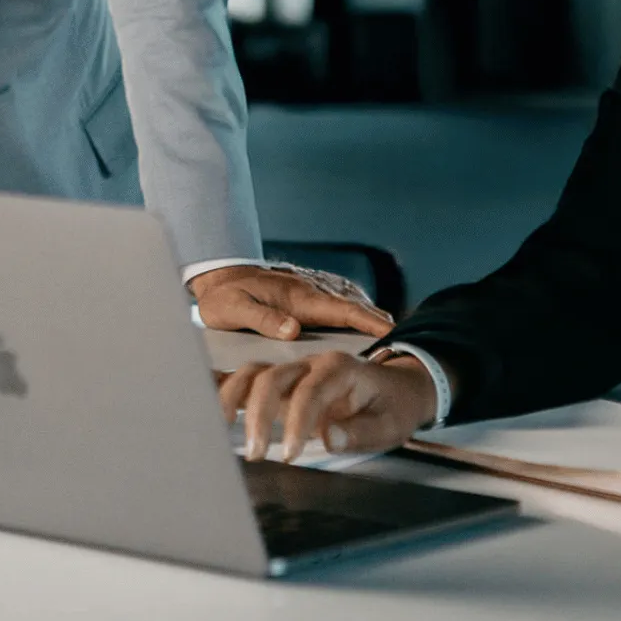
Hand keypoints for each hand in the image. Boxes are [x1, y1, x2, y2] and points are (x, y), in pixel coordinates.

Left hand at [190, 262, 392, 340]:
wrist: (218, 275)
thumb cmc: (224, 297)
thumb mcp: (234, 310)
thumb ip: (263, 320)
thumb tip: (294, 330)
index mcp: (299, 298)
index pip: (343, 310)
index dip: (370, 322)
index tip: (393, 332)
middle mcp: (311, 293)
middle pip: (355, 308)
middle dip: (380, 323)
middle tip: (402, 345)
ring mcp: (310, 293)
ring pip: (348, 306)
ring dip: (369, 320)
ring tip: (389, 342)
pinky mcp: (306, 297)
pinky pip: (338, 307)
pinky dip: (355, 316)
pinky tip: (361, 330)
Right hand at [217, 349, 437, 463]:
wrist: (397, 391)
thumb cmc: (392, 408)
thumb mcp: (390, 425)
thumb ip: (360, 432)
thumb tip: (328, 438)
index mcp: (339, 368)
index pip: (310, 390)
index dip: (296, 421)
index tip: (289, 454)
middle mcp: (309, 364)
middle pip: (271, 376)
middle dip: (258, 415)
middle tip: (257, 455)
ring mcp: (291, 372)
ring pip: (251, 373)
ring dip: (233, 402)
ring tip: (222, 433)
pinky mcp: (279, 384)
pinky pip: (245, 381)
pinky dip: (224, 391)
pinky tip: (204, 409)